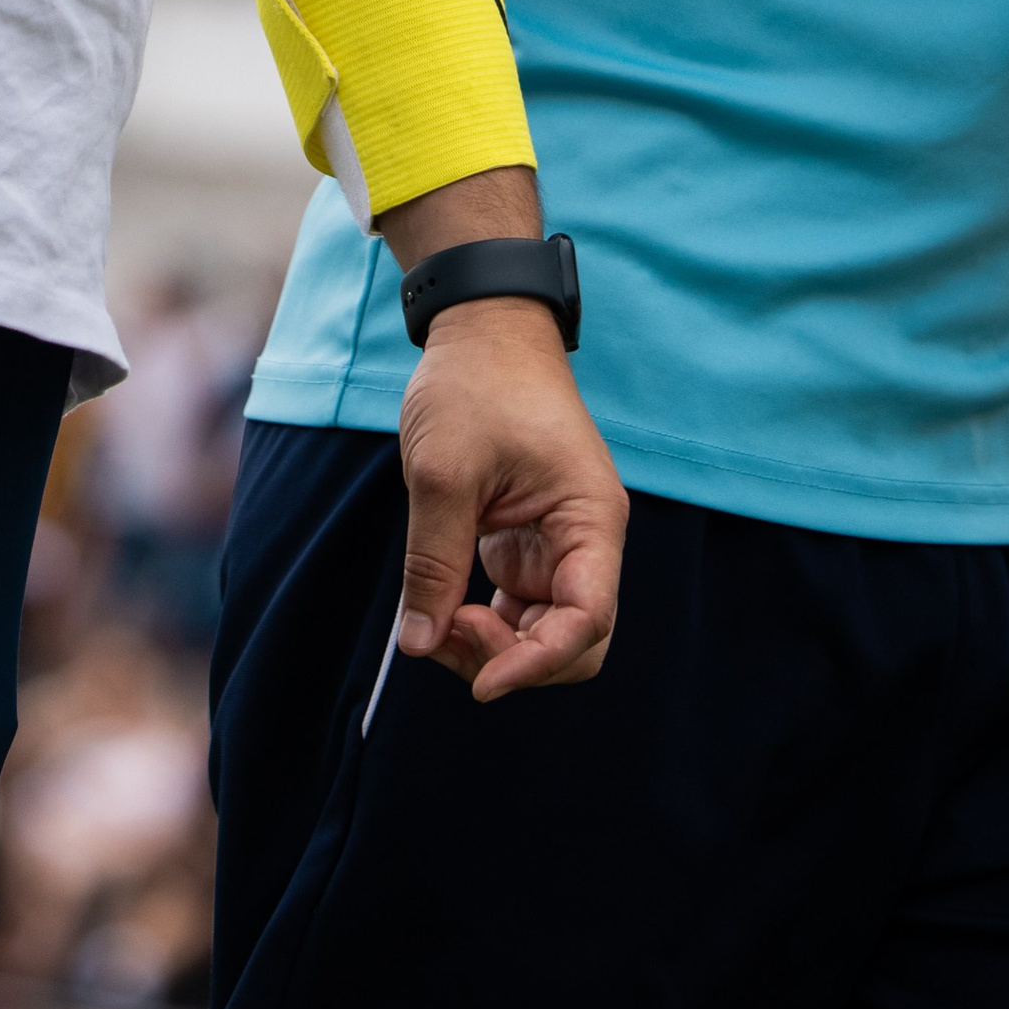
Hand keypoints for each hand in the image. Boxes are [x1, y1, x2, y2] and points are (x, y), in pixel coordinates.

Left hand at [395, 294, 625, 702]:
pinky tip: (441, 605)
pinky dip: (478, 618)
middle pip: (571, 641)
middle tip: (443, 632)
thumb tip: (420, 643)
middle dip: (510, 657)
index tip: (481, 681)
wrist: (481, 328)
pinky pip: (513, 606)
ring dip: (490, 644)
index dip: (537, 663)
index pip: (586, 619)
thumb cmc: (474, 384)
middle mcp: (583, 539)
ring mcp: (554, 543)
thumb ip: (433, 560)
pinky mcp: (524, 541)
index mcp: (589, 519)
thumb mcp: (443, 470)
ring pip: (539, 631)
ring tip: (433, 618)